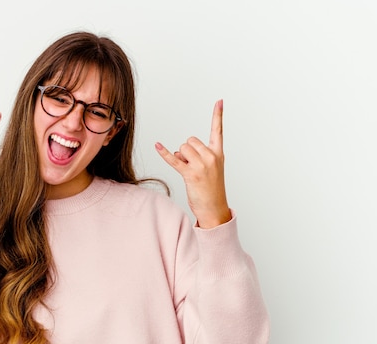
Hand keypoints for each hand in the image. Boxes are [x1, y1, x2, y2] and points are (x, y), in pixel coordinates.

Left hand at [155, 99, 230, 228]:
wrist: (215, 209)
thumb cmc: (211, 190)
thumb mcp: (211, 169)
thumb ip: (197, 156)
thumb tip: (179, 152)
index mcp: (218, 154)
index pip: (218, 131)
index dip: (218, 115)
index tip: (219, 101)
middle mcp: (211, 157)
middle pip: (190, 140)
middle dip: (187, 151)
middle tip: (193, 167)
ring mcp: (201, 165)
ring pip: (182, 149)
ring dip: (181, 158)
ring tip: (189, 173)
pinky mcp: (190, 174)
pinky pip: (174, 160)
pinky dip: (164, 153)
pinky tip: (157, 145)